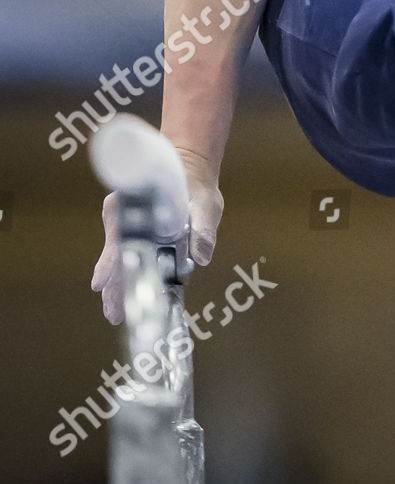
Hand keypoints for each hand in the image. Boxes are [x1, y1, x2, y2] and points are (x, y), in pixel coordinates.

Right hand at [91, 148, 224, 324]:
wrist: (189, 168)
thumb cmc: (197, 184)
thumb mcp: (206, 204)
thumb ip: (204, 228)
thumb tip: (203, 258)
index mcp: (139, 204)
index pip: (120, 237)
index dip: (110, 262)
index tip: (100, 283)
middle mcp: (126, 214)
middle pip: (115, 254)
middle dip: (113, 285)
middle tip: (114, 315)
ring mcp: (126, 223)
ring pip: (116, 257)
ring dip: (115, 284)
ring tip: (115, 313)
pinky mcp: (132, 231)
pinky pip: (123, 254)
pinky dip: (123, 274)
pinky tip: (124, 296)